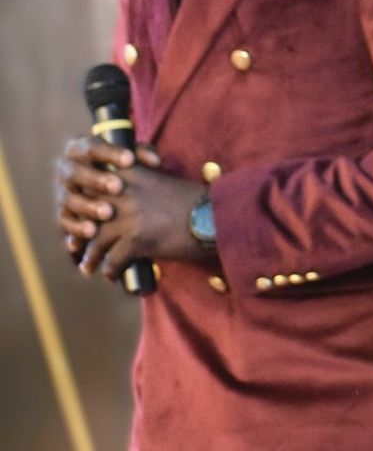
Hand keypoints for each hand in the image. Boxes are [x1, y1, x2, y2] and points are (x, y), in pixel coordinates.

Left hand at [55, 138, 206, 278]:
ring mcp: (128, 217)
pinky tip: (111, 277)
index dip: (85, 203)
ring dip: (90, 256)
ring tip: (87, 266)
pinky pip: (113, 260)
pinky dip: (110, 271)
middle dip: (81, 231)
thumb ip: (144, 187)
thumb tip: (131, 205)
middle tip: (76, 244)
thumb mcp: (167, 182)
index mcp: (132, 173)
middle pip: (88, 213)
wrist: (219, 216)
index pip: (94, 186)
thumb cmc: (200, 201)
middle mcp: (125, 193)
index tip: (83, 216)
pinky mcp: (136, 241)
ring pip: (96, 239)